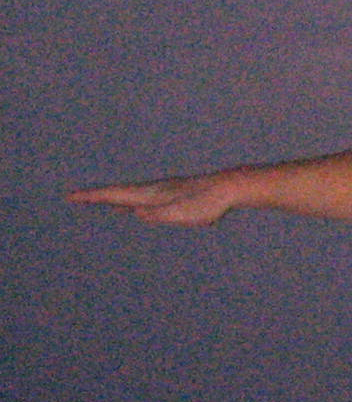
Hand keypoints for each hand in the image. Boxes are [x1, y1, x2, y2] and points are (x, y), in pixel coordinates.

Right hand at [68, 174, 242, 225]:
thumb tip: (137, 213)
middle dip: (96, 196)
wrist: (230, 187)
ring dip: (112, 198)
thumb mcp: (183, 213)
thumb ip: (159, 214)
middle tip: (75, 198)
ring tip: (98, 201)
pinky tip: (134, 207)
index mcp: (152, 195)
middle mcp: (154, 190)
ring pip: (131, 195)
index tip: (71, 196)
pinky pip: (144, 198)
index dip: (93, 197)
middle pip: (118, 193)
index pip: (115, 195)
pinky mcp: (174, 195)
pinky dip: (131, 201)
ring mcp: (164, 191)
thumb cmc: (207, 203)